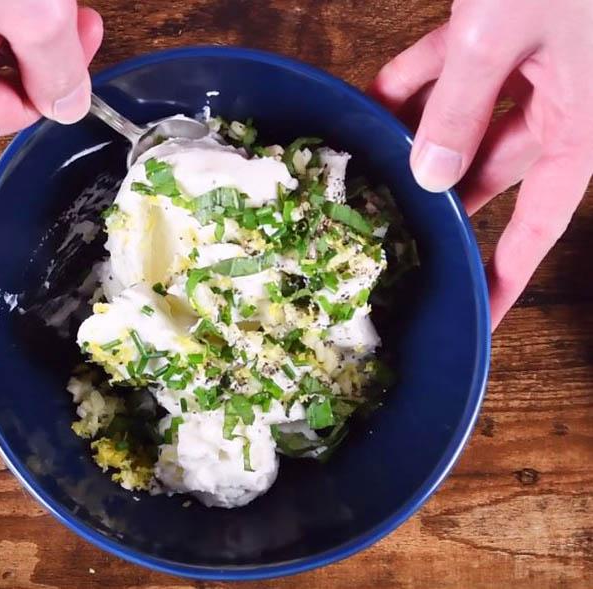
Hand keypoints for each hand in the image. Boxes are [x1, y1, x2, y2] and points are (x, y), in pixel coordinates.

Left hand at [371, 0, 592, 327]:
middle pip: (492, 178)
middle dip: (441, 208)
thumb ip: (463, 104)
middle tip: (391, 245)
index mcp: (578, 126)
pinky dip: (413, 84)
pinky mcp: (499, 26)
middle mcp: (556, 104)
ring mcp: (527, 65)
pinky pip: (450, 69)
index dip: (506, 276)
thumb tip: (430, 173)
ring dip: (416, 145)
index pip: (542, 224)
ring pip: (464, 123)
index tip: (477, 318)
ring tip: (365, 181)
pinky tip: (369, 104)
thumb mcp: (503, 34)